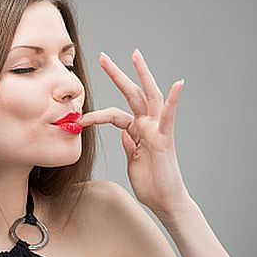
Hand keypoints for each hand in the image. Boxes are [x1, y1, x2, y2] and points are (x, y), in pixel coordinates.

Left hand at [77, 48, 191, 223]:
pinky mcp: (164, 138)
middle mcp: (147, 125)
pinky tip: (177, 84)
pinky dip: (173, 100)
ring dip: (141, 74)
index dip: (95, 113)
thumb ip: (129, 144)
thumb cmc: (151, 184)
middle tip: (102, 56)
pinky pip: (169, 116)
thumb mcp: (132, 161)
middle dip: (116, 74)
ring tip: (135, 55)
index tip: (79, 117)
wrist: (164, 201)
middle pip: (130, 93)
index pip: (113, 113)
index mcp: (136, 130)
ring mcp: (157, 129)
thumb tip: (123, 133)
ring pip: (148, 96)